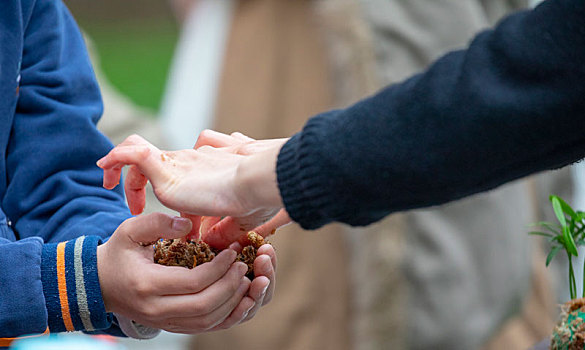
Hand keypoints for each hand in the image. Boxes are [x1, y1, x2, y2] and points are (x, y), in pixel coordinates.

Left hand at [97, 132, 290, 247]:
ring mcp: (177, 163)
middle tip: (134, 206)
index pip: (180, 174)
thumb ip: (224, 229)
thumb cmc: (257, 200)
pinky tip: (104, 168)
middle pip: (155, 160)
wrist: (257, 184)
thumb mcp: (238, 220)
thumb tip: (211, 243)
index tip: (182, 227)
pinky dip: (117, 158)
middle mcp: (190, 161)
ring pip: (138, 150)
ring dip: (121, 166)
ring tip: (108, 183)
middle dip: (138, 181)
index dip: (174, 196)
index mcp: (205, 171)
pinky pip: (133, 154)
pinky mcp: (166, 169)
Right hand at [97, 212, 271, 332]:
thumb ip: (157, 222)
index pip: (193, 282)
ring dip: (231, 303)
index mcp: (147, 284)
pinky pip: (203, 327)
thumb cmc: (118, 253)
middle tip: (243, 266)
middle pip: (204, 306)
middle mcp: (156, 309)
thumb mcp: (129, 229)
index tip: (231, 252)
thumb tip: (187, 225)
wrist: (99, 284)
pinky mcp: (171, 326)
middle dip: (230, 286)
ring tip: (243, 280)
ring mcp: (163, 322)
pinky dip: (224, 316)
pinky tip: (237, 299)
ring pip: (207, 321)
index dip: (219, 268)